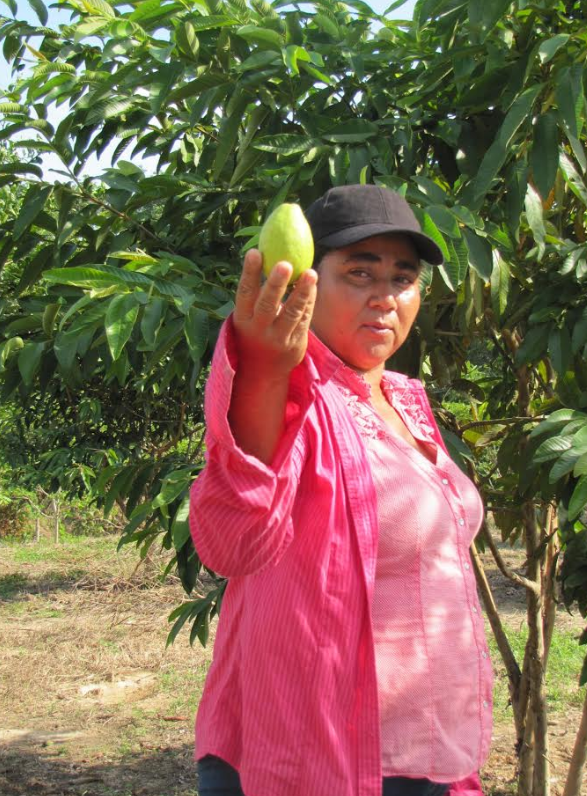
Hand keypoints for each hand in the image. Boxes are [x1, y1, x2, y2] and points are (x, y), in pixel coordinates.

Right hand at [232, 248, 317, 382]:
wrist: (262, 371)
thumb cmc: (254, 331)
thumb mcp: (248, 316)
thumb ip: (256, 292)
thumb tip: (266, 252)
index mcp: (243, 318)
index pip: (244, 293)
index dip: (249, 273)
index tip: (255, 252)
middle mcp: (259, 329)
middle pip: (267, 305)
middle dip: (276, 284)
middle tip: (285, 263)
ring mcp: (278, 338)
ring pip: (292, 313)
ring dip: (302, 292)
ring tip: (311, 273)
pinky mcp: (295, 343)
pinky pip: (304, 319)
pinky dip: (309, 301)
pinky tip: (313, 285)